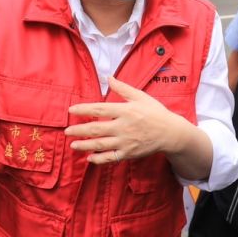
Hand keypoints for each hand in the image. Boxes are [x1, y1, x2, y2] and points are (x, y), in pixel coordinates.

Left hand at [66, 76, 195, 164]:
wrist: (171, 133)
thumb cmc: (155, 112)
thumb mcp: (141, 96)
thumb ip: (123, 88)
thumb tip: (109, 77)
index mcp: (125, 110)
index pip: (99, 109)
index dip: (83, 110)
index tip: (71, 110)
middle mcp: (123, 127)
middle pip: (96, 129)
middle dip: (79, 130)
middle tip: (66, 131)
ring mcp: (126, 142)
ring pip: (100, 144)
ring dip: (84, 145)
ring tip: (73, 145)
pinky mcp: (129, 153)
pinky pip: (111, 157)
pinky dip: (99, 159)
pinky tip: (89, 158)